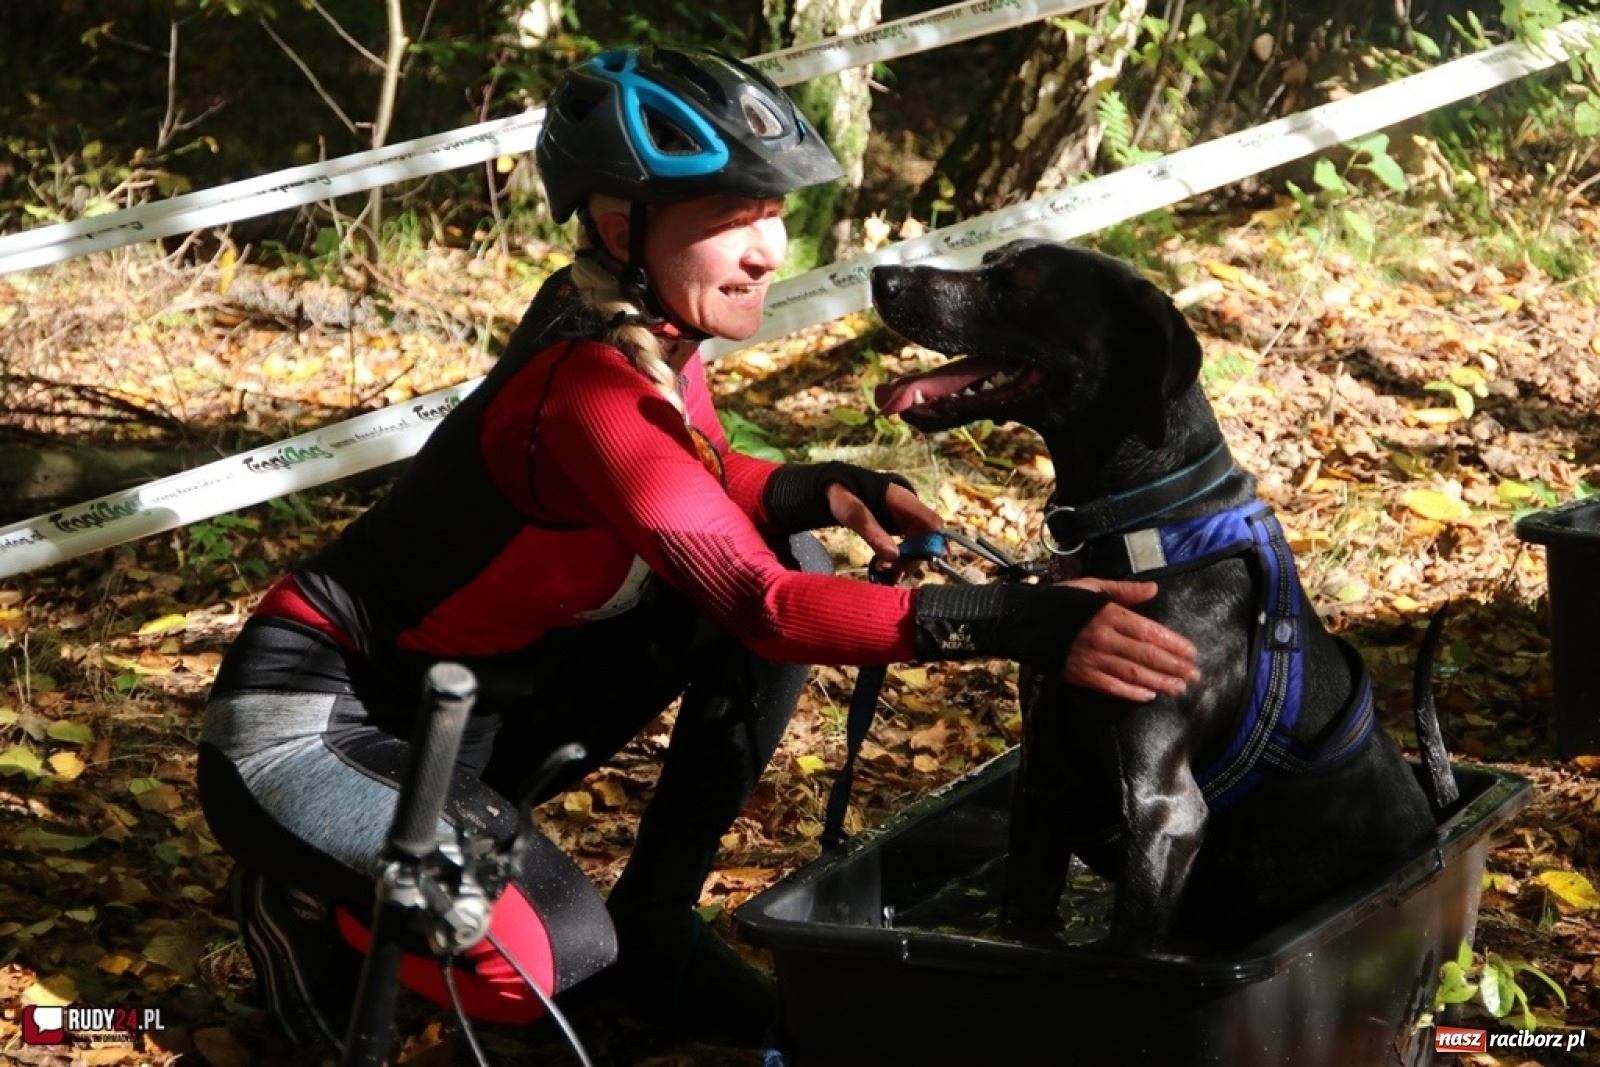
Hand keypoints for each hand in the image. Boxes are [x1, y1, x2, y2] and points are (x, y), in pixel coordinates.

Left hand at [826, 481, 942, 563]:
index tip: (934, 564)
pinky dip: (900, 561)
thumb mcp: (852, 512)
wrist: (836, 488)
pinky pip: (907, 548)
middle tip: (895, 574)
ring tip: (887, 575)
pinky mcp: (899, 530)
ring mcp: (905, 521)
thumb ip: (872, 532)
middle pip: (925, 539)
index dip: (937, 543)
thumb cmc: (844, 495)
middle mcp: (909, 511)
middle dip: (913, 560)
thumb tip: (893, 555)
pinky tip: (890, 573)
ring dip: (905, 564)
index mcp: (903, 501)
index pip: (931, 522)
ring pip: (916, 547)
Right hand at [1058, 578, 1199, 701]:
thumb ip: (1124, 591)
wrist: (1024, 620)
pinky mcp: (1080, 675)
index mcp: (1108, 615)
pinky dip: (1130, 692)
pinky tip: (1148, 696)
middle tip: (1193, 676)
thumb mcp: (1092, 587)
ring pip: (1132, 673)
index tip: (1191, 652)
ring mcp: (1091, 659)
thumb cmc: (1061, 601)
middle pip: (1145, 655)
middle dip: (1172, 667)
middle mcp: (1103, 638)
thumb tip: (1154, 589)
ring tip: (1178, 688)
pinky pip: (1110, 686)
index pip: (1148, 631)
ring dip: (1158, 682)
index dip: (1172, 644)